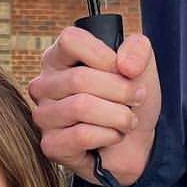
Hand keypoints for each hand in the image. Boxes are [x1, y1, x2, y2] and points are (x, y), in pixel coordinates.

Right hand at [27, 26, 160, 186]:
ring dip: (118, 115)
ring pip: (81, 107)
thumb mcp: (142, 66)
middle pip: (79, 78)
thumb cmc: (129, 100)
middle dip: (121, 90)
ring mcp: (44, 116)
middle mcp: (44, 85)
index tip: (125, 70)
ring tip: (127, 120)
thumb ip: (138, 49)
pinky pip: (82, 136)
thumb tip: (125, 66)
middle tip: (137, 99)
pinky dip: (109, 136)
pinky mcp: (51, 145)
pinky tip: (112, 137)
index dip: (104, 56)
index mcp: (59, 58)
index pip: (70, 40)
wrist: (138, 143)